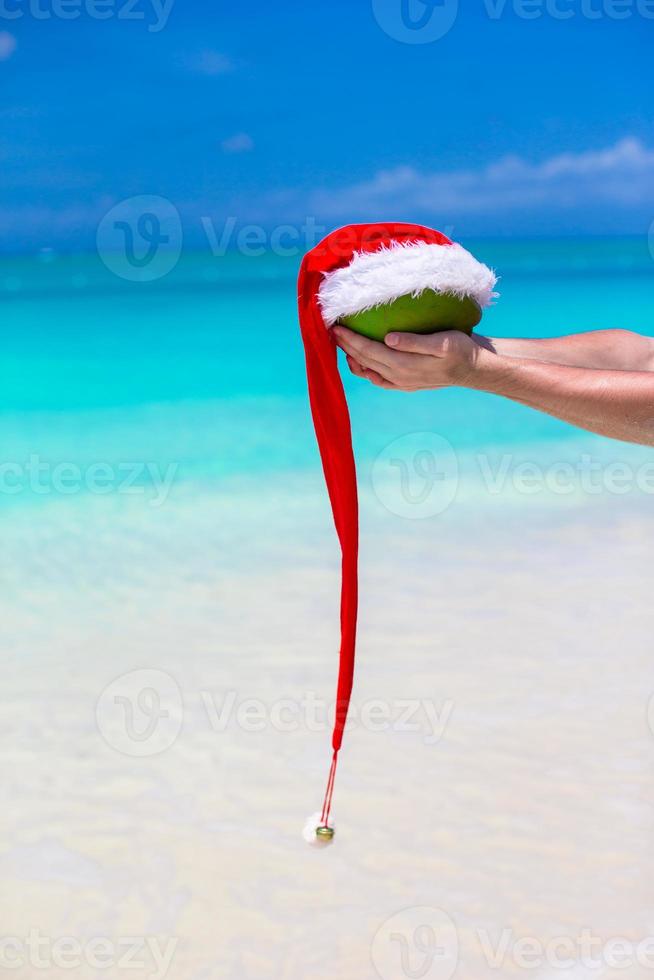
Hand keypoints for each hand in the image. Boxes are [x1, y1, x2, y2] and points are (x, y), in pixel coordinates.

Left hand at [332, 325, 482, 390]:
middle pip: (364, 360)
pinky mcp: (405, 384)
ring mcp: (401, 382)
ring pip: (368, 370)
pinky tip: (360, 363)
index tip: (337, 326)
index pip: (369, 350)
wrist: (474, 369)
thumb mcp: (442, 342)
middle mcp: (398, 376)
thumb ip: (414, 342)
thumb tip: (388, 338)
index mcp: (404, 365)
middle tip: (332, 329)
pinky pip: (378, 379)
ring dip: (353, 357)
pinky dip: (366, 371)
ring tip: (342, 343)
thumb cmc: (461, 350)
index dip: (351, 339)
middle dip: (347, 345)